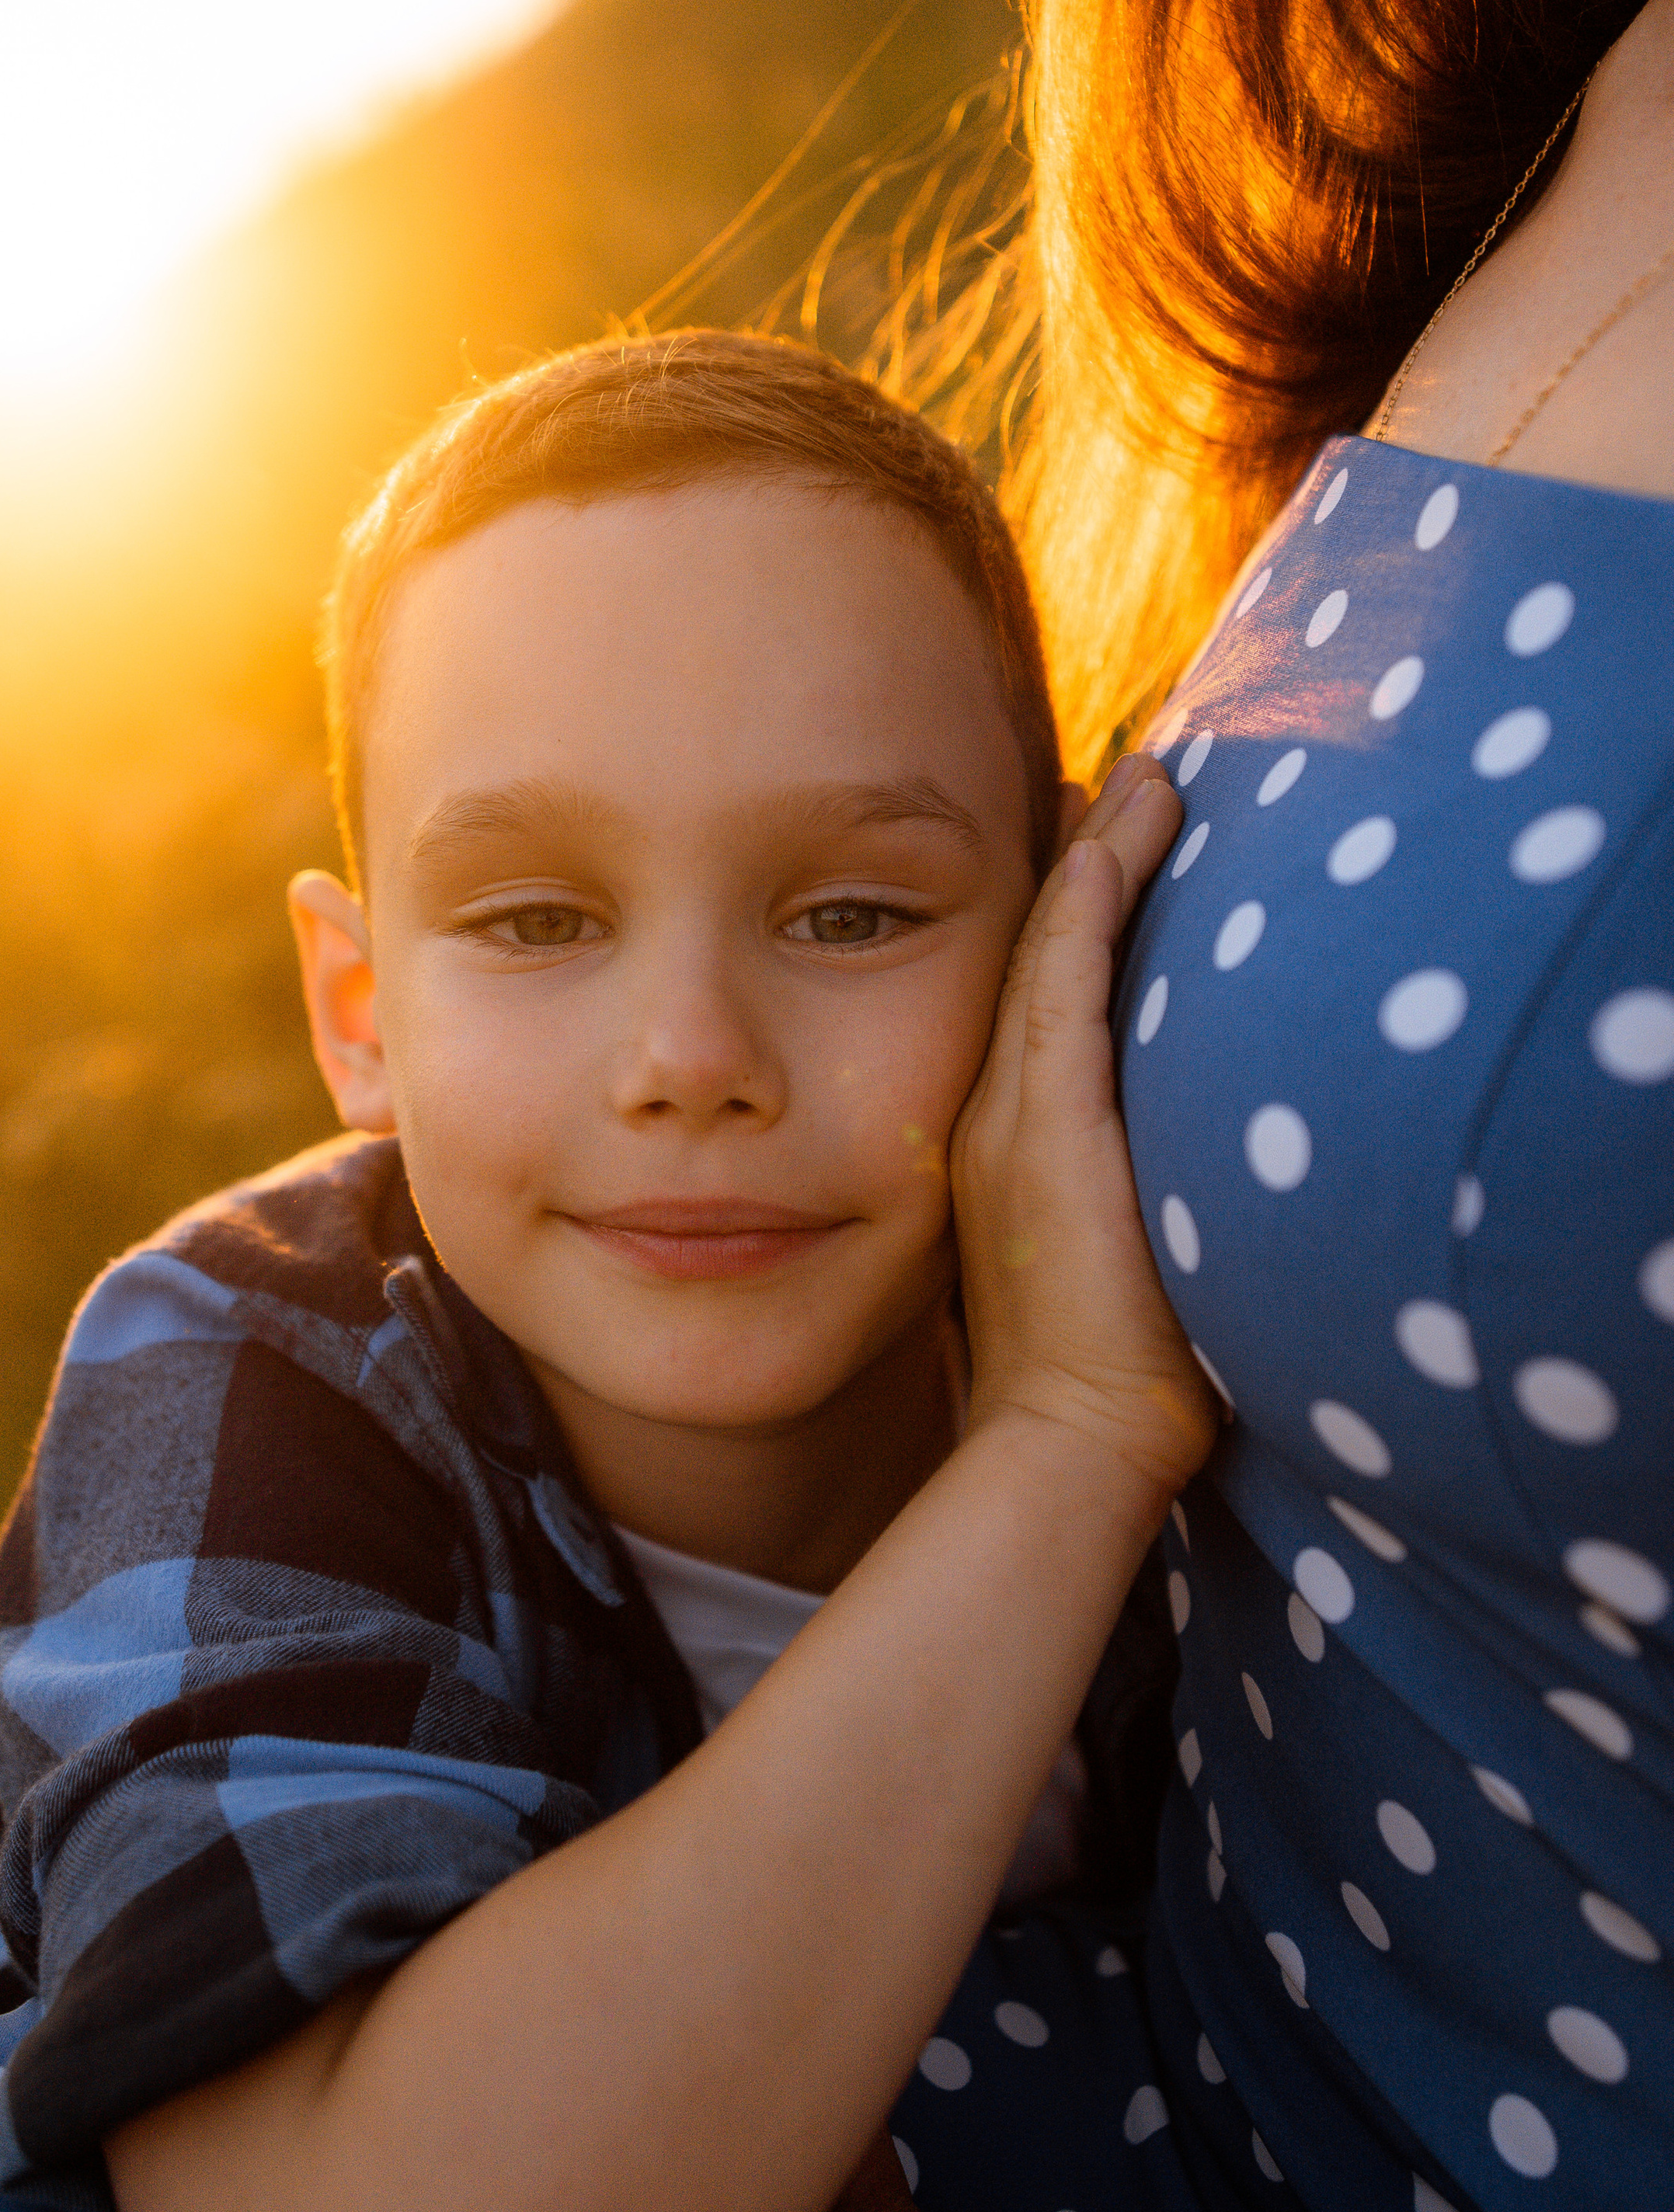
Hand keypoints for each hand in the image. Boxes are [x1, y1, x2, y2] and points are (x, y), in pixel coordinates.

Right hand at [951, 754, 1215, 1505]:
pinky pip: (1057, 995)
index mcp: (1016, 1138)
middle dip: (1084, 858)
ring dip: (1097, 858)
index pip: (1048, 997)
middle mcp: (1002, 1113)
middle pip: (1042, 956)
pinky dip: (1081, 916)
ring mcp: (1015, 1118)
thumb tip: (1210, 1151)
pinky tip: (1107, 845)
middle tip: (1123, 771)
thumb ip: (1147, 1186)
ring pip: (1050, 955)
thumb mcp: (1127, 1254)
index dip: (1080, 909)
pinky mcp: (1045, 1133)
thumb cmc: (1113, 1370)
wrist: (1071, 1440)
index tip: (1115, 832)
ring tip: (1141, 777)